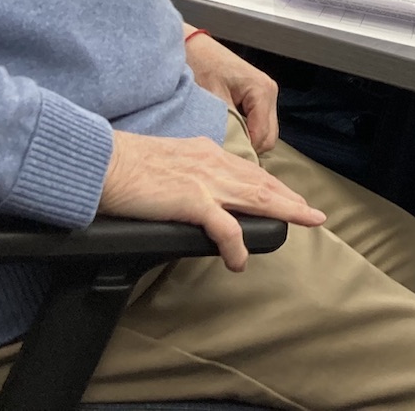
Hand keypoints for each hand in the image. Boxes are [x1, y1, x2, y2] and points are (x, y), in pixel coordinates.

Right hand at [99, 131, 324, 268]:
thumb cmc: (124, 165)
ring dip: (285, 211)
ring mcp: (205, 181)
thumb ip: (184, 173)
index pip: (246, 169)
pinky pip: (225, 229)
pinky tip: (240, 262)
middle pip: (261, 183)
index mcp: (204, 152)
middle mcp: (211, 162)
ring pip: (257, 198)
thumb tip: (188, 191)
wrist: (103, 163)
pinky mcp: (193, 201)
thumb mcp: (165, 161)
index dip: (270, 184)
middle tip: (311, 212)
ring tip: (305, 222)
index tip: (287, 194)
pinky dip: (237, 246)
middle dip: (289, 198)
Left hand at [183, 30, 279, 153]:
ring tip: (223, 141)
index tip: (223, 160)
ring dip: (246, 141)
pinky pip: (258, 124)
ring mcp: (266, 95)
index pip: (263, 137)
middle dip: (248, 148)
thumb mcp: (212, 98)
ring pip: (265, 133)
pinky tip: (227, 131)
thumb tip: (231, 154)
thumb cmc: (201, 66)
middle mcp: (270, 93)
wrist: (193, 47)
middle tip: (223, 153)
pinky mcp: (258, 98)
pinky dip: (245, 132)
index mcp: (263, 91)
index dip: (245, 152)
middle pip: (269, 138)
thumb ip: (227, 125)